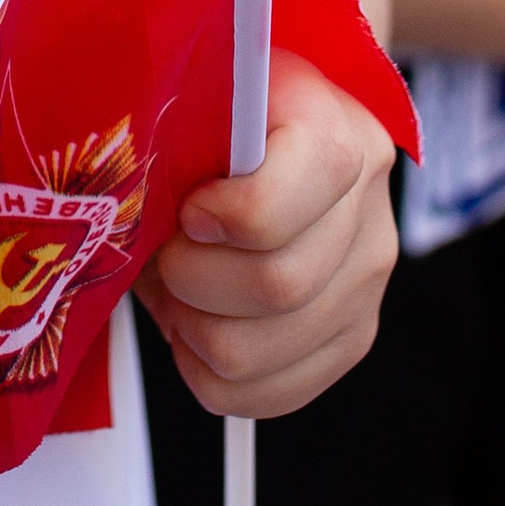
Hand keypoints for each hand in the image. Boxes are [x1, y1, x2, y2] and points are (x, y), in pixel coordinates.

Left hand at [136, 54, 396, 418]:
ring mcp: (366, 282)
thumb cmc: (206, 128)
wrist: (250, 147)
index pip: (295, 197)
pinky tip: (199, 323)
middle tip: (167, 251)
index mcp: (335, 130)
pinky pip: (266, 395)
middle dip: (190, 277)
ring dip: (192, 327)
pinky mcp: (349, 338)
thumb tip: (136, 209)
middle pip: (276, 286)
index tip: (190, 210)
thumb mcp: (186, 111)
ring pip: (256, 353)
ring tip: (179, 286)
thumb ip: (173, 143)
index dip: (230, 215)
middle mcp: (368, 210)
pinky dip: (209, 371)